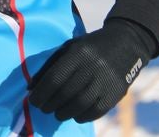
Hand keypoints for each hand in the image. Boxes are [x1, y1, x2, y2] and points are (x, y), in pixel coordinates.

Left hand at [27, 19, 152, 122]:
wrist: (126, 42)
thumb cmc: (91, 46)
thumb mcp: (69, 48)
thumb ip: (49, 66)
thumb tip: (31, 89)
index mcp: (78, 53)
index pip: (55, 78)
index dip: (41, 93)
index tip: (33, 100)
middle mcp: (93, 66)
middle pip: (66, 93)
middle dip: (50, 105)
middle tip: (44, 109)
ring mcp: (106, 80)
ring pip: (80, 104)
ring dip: (64, 113)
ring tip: (57, 113)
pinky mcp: (116, 92)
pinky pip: (96, 111)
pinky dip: (83, 116)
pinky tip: (75, 115)